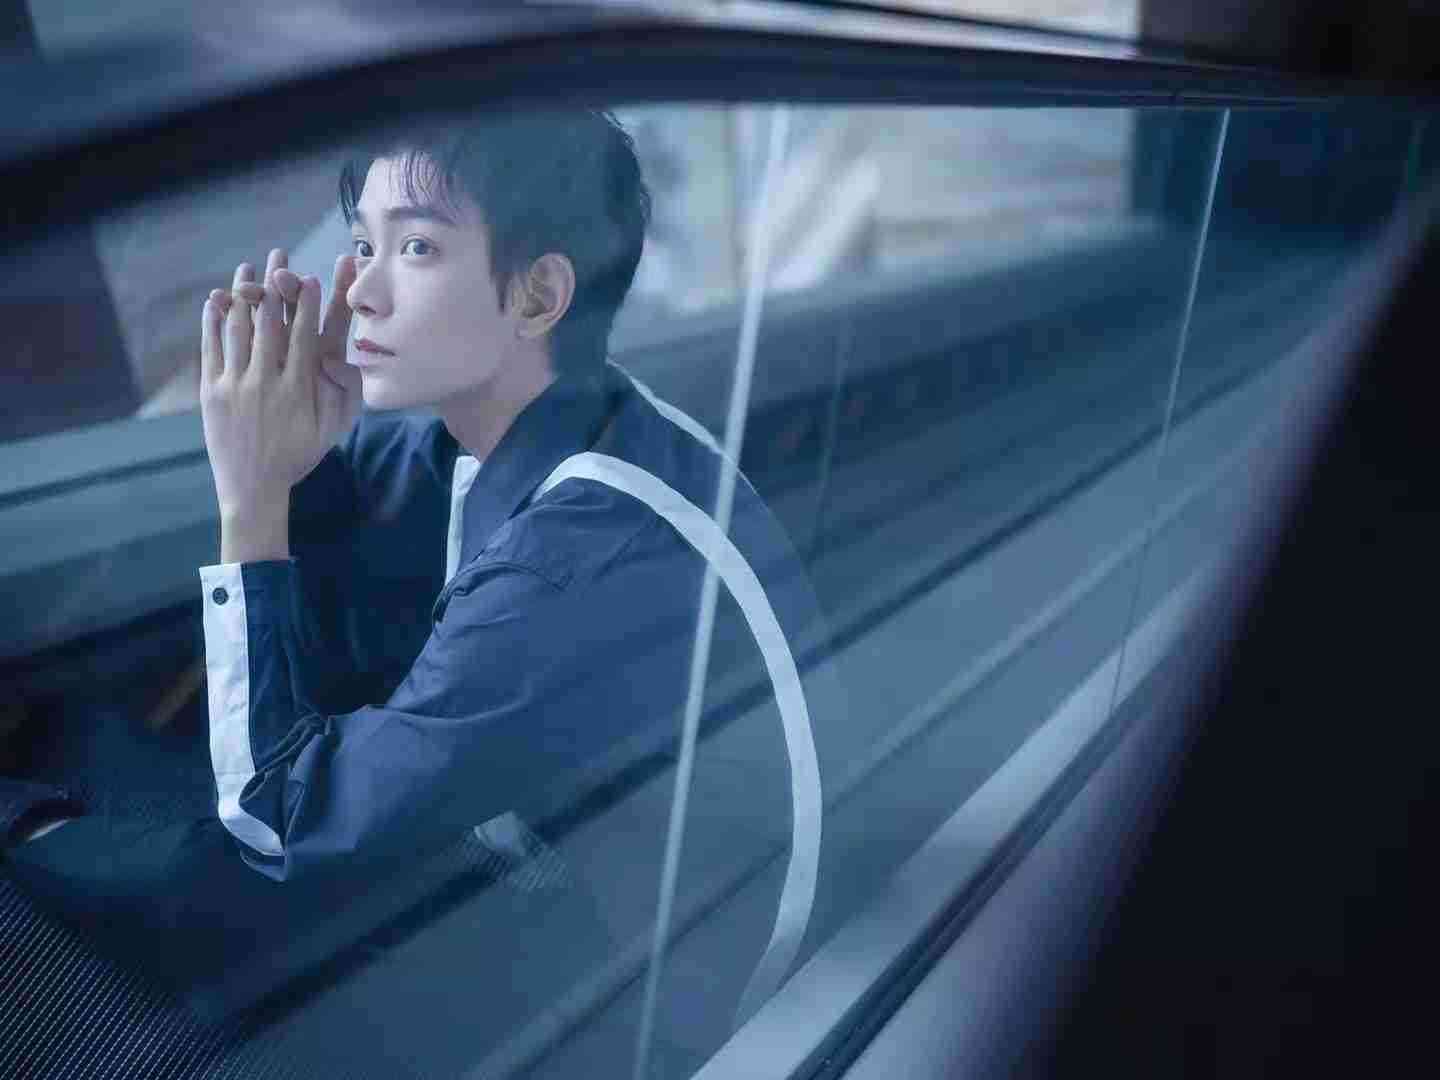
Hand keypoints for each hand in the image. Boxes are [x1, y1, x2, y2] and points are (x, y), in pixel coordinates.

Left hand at [200, 249, 359, 518]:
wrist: (253, 488)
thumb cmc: (298, 456)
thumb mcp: (332, 429)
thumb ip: (341, 393)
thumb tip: (338, 357)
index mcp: (299, 388)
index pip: (303, 334)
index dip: (306, 304)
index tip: (308, 278)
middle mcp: (267, 380)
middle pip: (271, 322)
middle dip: (276, 285)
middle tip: (279, 256)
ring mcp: (236, 384)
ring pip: (239, 328)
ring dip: (244, 294)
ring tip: (247, 269)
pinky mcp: (212, 391)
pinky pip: (211, 347)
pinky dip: (213, 320)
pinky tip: (217, 300)